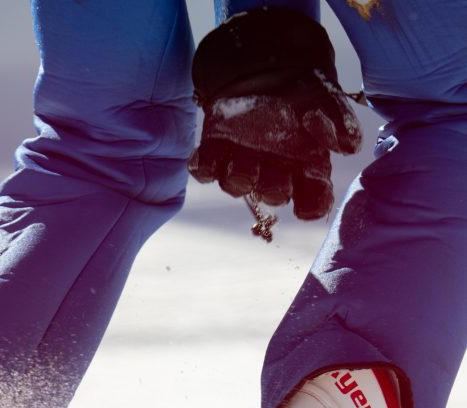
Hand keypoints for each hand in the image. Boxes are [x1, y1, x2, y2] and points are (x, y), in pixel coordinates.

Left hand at [189, 10, 362, 220]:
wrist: (266, 53)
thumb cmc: (300, 82)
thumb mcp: (326, 97)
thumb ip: (340, 122)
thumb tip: (348, 147)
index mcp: (306, 164)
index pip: (312, 198)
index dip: (310, 207)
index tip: (306, 208)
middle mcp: (275, 169)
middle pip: (273, 195)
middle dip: (272, 189)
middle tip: (274, 173)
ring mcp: (244, 160)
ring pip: (238, 185)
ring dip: (238, 178)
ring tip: (239, 160)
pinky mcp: (216, 148)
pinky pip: (206, 169)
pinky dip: (204, 167)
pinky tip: (205, 157)